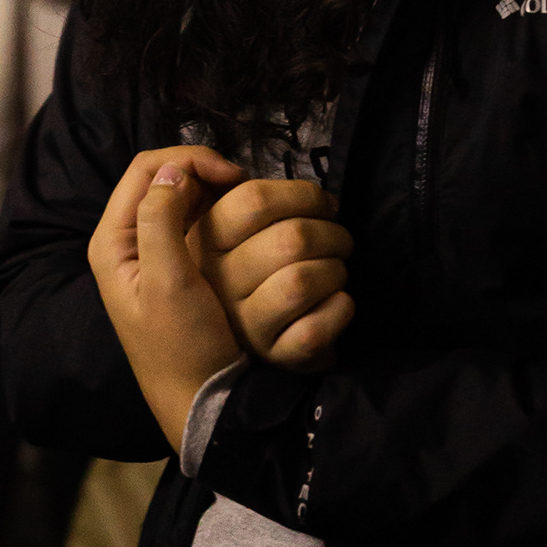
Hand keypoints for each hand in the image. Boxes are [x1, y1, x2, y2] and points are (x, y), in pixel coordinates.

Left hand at [88, 144, 246, 453]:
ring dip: (220, 196)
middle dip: (209, 175)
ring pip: (185, 200)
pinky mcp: (179, 269)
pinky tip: (248, 231)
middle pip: (166, 179)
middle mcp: (129, 242)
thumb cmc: (180, 346)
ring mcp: (154, 255)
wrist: (198, 401)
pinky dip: (225, 218)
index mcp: (114, 241)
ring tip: (252, 208)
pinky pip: (200, 225)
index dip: (190, 160)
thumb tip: (174, 171)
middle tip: (248, 191)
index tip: (235, 177)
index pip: (145, 168)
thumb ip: (161, 222)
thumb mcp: (166, 284)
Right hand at [194, 179, 353, 369]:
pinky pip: (315, 328)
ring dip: (335, 270)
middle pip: (291, 239)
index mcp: (206, 241)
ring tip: (335, 272)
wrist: (254, 342)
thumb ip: (256, 202)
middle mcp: (217, 283)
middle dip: (332, 234)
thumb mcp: (239, 232)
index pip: (254, 200)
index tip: (324, 206)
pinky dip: (339, 309)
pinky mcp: (274, 354)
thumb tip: (304, 191)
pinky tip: (338, 301)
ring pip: (302, 282)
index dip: (304, 195)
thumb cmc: (258, 272)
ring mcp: (244, 324)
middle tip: (340, 242)